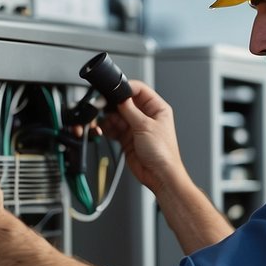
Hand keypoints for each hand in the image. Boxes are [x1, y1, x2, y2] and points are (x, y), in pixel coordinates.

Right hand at [101, 80, 187, 196]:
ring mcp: (135, 127)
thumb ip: (130, 110)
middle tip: (102, 107)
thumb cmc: (163, 153)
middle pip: (125, 103)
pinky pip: (113, 128)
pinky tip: (104, 130)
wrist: (159, 175)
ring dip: (108, 118)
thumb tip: (120, 98)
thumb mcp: (145, 126)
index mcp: (157, 108)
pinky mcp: (127, 138)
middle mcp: (146, 116)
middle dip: (113, 105)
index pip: (139, 90)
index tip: (113, 91)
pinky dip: (107, 128)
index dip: (125, 89)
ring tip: (104, 122)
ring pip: (116, 116)